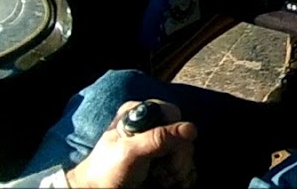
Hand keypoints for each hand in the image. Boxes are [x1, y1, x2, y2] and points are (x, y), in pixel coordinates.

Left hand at [65, 100, 197, 188]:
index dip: (174, 133)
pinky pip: (186, 164)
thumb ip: (158, 138)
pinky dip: (183, 176)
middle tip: (165, 171)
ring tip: (163, 180)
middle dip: (178, 156)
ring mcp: (158, 146)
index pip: (172, 114)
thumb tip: (190, 128)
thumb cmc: (106, 171)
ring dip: (180, 169)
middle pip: (182, 135)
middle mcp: (151, 127)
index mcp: (139, 114)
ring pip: (186, 151)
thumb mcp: (130, 152)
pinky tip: (170, 182)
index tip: (167, 151)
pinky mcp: (163, 162)